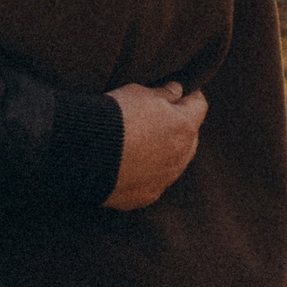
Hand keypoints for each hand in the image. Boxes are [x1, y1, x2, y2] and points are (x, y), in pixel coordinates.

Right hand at [103, 81, 205, 209]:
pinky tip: (128, 162)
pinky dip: (146, 172)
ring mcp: (164, 179)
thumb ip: (163, 93)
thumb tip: (175, 91)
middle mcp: (180, 156)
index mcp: (183, 127)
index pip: (199, 106)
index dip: (190, 96)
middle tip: (159, 116)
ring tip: (139, 141)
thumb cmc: (114, 118)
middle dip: (179, 126)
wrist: (87, 153)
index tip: (182, 91)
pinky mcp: (147, 195)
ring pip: (174, 163)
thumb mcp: (138, 92)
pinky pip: (154, 181)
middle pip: (190, 138)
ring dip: (164, 152)